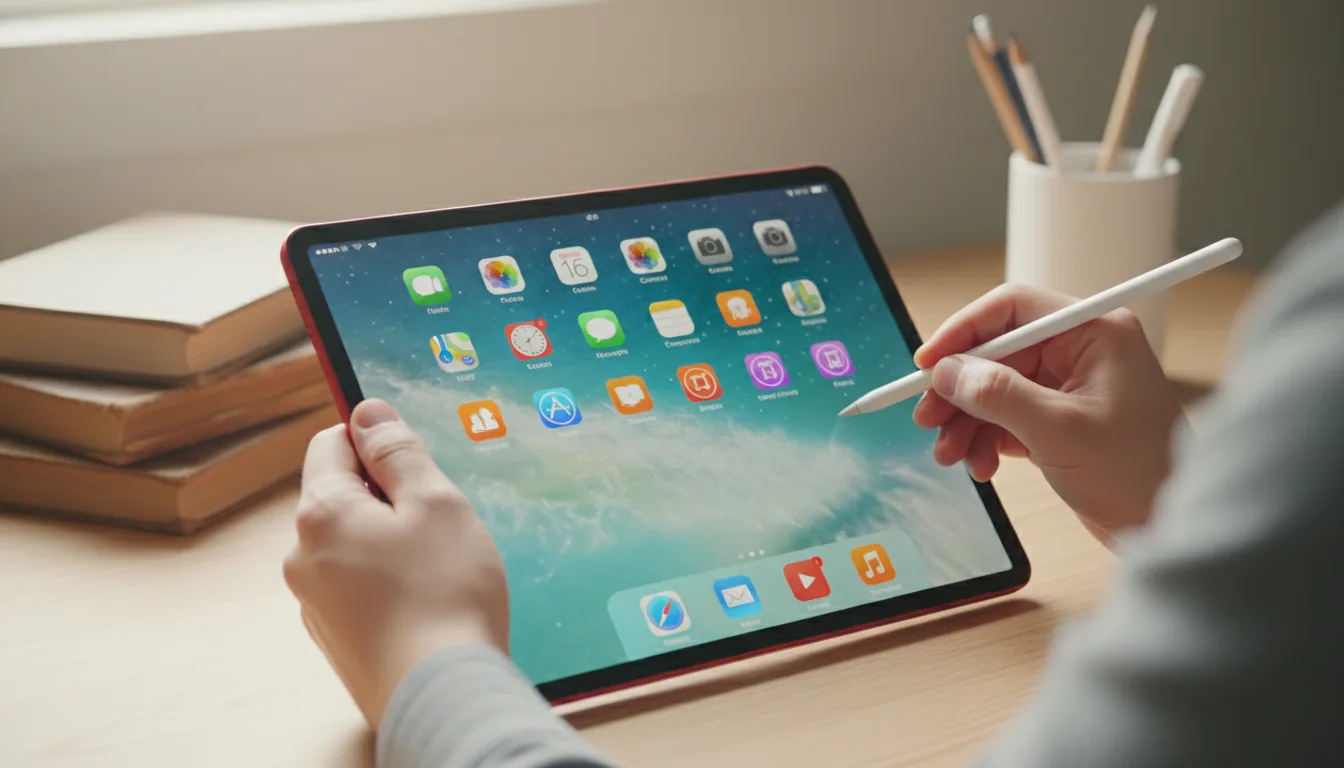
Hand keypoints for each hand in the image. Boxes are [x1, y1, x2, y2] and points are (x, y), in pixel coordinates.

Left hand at [283, 399, 507, 728]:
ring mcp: (315, 605)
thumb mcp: (435, 503)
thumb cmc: (444, 595)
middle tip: (441, 521)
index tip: (412, 457)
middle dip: (389, 498)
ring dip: (391, 544)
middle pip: (342, 498)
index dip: (374, 440)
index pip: (331, 444)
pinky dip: (390, 587)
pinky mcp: (337, 641)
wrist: (443, 698)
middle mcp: (303, 558)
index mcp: (322, 514)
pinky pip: (360, 590)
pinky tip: (429, 605)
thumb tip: (368, 413)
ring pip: (353, 547)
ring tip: (440, 570)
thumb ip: (398, 453)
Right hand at [911, 285, 1185, 546]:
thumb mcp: (1058, 431)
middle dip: (959, 389)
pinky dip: (986, 439)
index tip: (927, 363)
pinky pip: (1007, 417)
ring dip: (967, 421)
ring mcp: (1070, 387)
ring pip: (996, 388)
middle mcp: (1082, 352)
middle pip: (997, 352)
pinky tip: (981, 465)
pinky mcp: (1061, 420)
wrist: (1168, 525)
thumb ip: (998, 394)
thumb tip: (948, 372)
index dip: (963, 332)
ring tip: (950, 455)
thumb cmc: (1137, 473)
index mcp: (1094, 332)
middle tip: (927, 418)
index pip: (1012, 309)